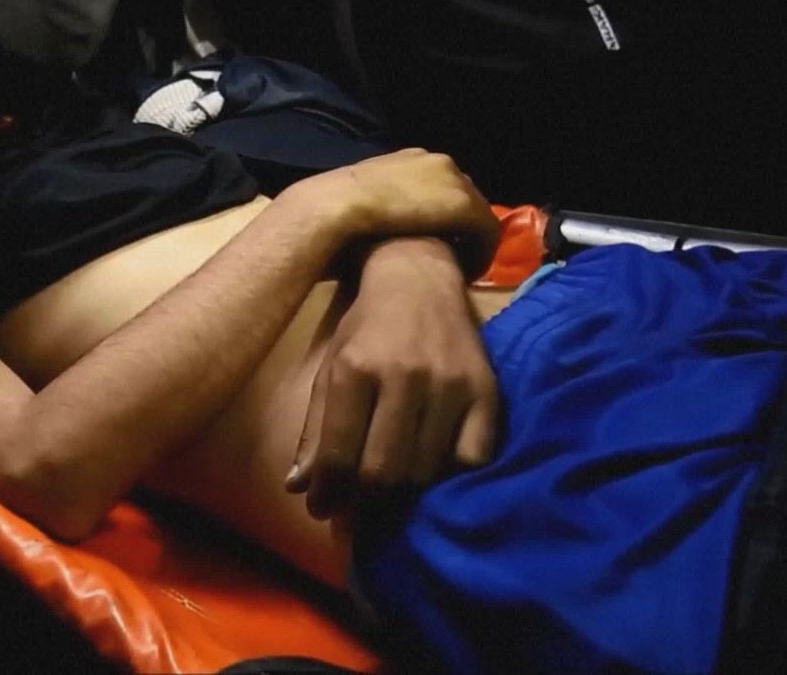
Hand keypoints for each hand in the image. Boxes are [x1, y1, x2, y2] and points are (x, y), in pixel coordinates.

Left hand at [286, 237, 499, 518]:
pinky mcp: (487, 391)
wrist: (419, 278)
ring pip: (426, 471)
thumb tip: (300, 488)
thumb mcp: (330, 368)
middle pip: (383, 471)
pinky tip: (432, 462)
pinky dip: (450, 472)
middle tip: (357, 498)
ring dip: (405, 487)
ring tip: (391, 481)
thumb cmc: (365, 329)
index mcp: (355, 369)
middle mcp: (404, 376)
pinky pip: (472, 459)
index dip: (326, 492)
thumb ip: (315, 429)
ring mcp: (450, 384)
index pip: (339, 455)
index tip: (321, 507)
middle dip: (364, 497)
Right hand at [300, 149, 499, 274]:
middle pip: (462, 194)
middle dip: (459, 224)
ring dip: (470, 238)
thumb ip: (374, 205)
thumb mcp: (358, 199)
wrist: (335, 206)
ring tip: (458, 264)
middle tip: (449, 251)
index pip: (438, 183)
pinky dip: (479, 253)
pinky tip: (466, 273)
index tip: (432, 238)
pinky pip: (486, 233)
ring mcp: (454, 182)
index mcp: (410, 158)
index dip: (439, 213)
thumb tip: (371, 226)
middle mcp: (438, 162)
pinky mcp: (465, 207)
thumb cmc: (333, 207)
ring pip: (477, 214)